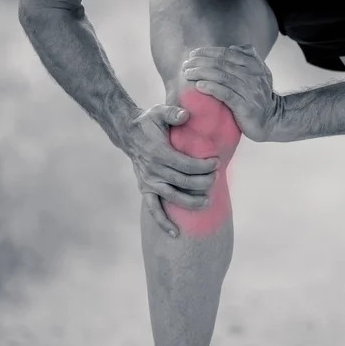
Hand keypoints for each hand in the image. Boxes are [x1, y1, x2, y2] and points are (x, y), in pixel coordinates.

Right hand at [118, 105, 218, 236]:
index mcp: (158, 152)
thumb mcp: (159, 112)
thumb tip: (186, 115)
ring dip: (191, 202)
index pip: (186, 164)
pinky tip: (175, 233)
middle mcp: (153, 170)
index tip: (217, 163)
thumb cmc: (148, 122)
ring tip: (207, 202)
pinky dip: (163, 222)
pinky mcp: (146, 189)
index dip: (203, 166)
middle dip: (203, 182)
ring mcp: (149, 182)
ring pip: (172, 197)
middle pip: (183, 182)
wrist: (128, 133)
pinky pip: (153, 209)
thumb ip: (173, 113)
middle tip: (216, 178)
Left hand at [182, 44, 281, 141]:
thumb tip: (232, 47)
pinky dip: (211, 88)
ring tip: (188, 73)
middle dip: (201, 62)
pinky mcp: (245, 107)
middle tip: (186, 64)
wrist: (273, 119)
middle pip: (222, 64)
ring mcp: (249, 91)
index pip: (228, 53)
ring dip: (202, 73)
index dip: (208, 52)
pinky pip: (226, 94)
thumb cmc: (259, 96)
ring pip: (222, 77)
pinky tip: (199, 86)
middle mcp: (253, 76)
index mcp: (254, 65)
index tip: (193, 54)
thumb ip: (248, 58)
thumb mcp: (259, 74)